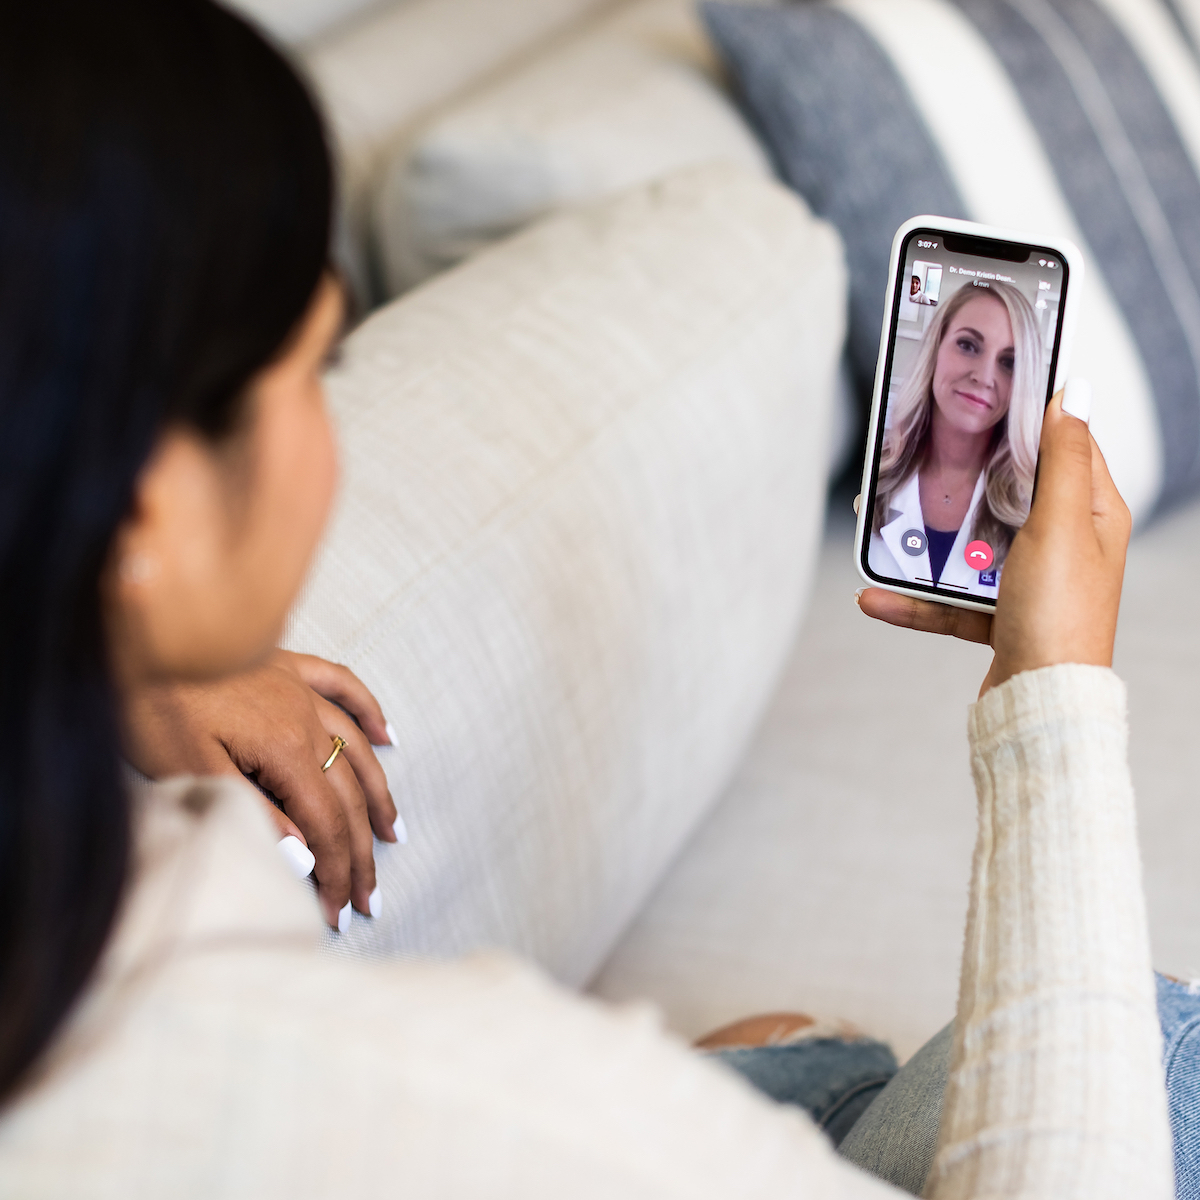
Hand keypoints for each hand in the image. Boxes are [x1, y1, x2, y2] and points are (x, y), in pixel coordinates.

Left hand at [121, 649, 401, 928]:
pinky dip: (370, 712)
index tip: (338, 912)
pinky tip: (388, 736)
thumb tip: (304, 858)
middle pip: (348, 795)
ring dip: (377, 795)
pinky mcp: (289, 666)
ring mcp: (300, 689)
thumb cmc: (152, 700)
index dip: (336, 872)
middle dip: (359, 852)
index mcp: (283, 747)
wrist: (137, 630)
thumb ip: (253, 812)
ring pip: (356, 748)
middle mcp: (305, 718)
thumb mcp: (190, 767)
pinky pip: (344, 686)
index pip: (325, 823)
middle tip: (368, 897)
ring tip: (392, 834)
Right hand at [857, 385, 1130, 695]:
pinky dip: (914, 599)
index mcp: (1091, 513)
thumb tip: (1076, 394)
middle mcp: (1064, 545)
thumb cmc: (1061, 616)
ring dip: (926, 545)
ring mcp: (1031, 582)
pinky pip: (950, 598)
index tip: (992, 401)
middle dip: (963, 483)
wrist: (1039, 702)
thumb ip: (1061, 458)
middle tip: (925, 462)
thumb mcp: (1060, 523)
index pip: (1064, 448)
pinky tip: (877, 596)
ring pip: (971, 547)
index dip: (1031, 421)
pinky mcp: (1000, 617)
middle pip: (1007, 495)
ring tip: (886, 532)